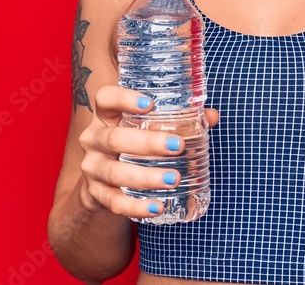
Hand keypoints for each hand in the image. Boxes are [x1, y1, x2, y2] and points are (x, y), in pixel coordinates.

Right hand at [78, 86, 219, 218]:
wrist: (101, 182)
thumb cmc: (131, 145)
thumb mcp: (145, 128)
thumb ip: (177, 119)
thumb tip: (211, 116)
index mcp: (106, 116)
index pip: (105, 99)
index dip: (123, 98)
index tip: (149, 103)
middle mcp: (94, 139)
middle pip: (114, 138)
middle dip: (147, 143)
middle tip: (178, 146)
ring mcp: (92, 168)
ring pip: (115, 172)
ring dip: (146, 177)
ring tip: (174, 179)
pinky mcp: (95, 194)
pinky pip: (114, 202)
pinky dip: (136, 206)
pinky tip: (157, 206)